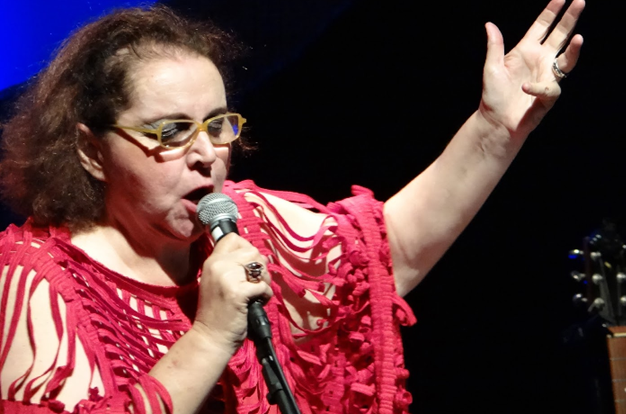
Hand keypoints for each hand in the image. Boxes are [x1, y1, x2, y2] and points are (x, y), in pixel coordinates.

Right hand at [193, 233, 271, 354]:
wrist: (211, 338)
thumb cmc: (218, 312)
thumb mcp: (217, 282)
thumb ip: (231, 266)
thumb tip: (257, 256)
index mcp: (212, 261)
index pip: (233, 238)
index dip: (246, 249)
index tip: (248, 267)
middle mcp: (218, 265)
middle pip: (252, 251)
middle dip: (260, 267)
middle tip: (255, 284)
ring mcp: (227, 278)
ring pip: (260, 266)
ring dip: (265, 280)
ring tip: (256, 294)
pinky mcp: (238, 292)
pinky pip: (263, 285)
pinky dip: (266, 295)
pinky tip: (258, 303)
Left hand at [479, 0, 584, 139]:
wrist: (496, 122)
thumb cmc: (492, 96)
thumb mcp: (491, 68)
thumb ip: (494, 46)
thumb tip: (489, 25)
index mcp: (526, 50)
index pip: (542, 27)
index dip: (551, 12)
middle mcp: (539, 60)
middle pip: (560, 36)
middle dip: (570, 19)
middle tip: (580, 2)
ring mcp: (546, 76)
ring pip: (567, 59)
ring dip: (574, 50)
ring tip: (578, 38)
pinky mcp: (548, 95)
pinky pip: (550, 88)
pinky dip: (538, 87)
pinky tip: (526, 87)